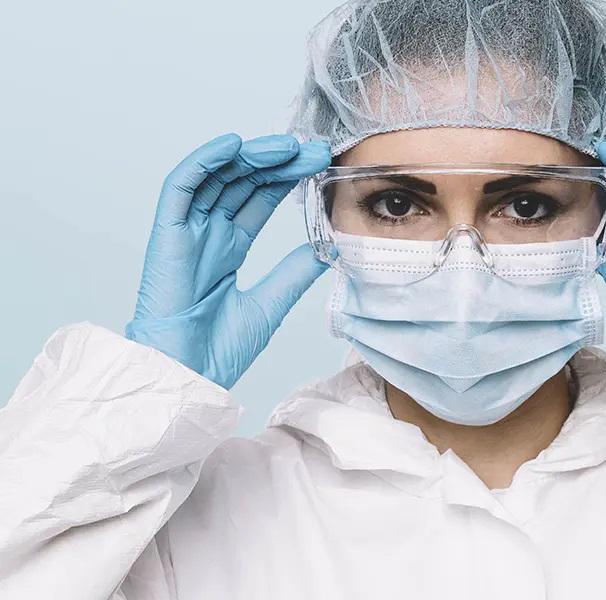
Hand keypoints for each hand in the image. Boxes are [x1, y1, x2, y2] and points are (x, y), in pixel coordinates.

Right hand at [126, 133, 330, 389]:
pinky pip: (181, 188)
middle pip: (243, 182)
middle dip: (278, 162)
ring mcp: (187, 233)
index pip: (260, 199)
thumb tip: (328, 247)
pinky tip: (234, 145)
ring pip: (217, 178)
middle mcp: (208, 234)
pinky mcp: (166, 236)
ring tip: (288, 146)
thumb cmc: (217, 350)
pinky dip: (204, 162)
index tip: (320, 163)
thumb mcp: (270, 304)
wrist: (187, 377)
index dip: (287, 177)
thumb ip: (294, 273)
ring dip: (250, 156)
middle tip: (314, 149)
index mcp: (229, 248)